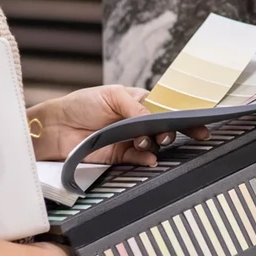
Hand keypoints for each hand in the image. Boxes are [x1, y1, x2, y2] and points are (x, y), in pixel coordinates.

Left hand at [26, 85, 209, 165]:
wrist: (55, 127)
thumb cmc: (81, 103)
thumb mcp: (111, 96)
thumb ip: (136, 107)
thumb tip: (153, 119)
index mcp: (139, 102)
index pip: (166, 108)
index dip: (183, 115)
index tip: (199, 121)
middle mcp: (137, 122)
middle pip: (164, 128)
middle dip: (173, 131)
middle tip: (171, 133)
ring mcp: (129, 140)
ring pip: (153, 145)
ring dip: (157, 144)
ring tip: (153, 141)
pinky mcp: (120, 156)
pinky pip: (139, 160)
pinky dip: (147, 160)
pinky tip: (150, 158)